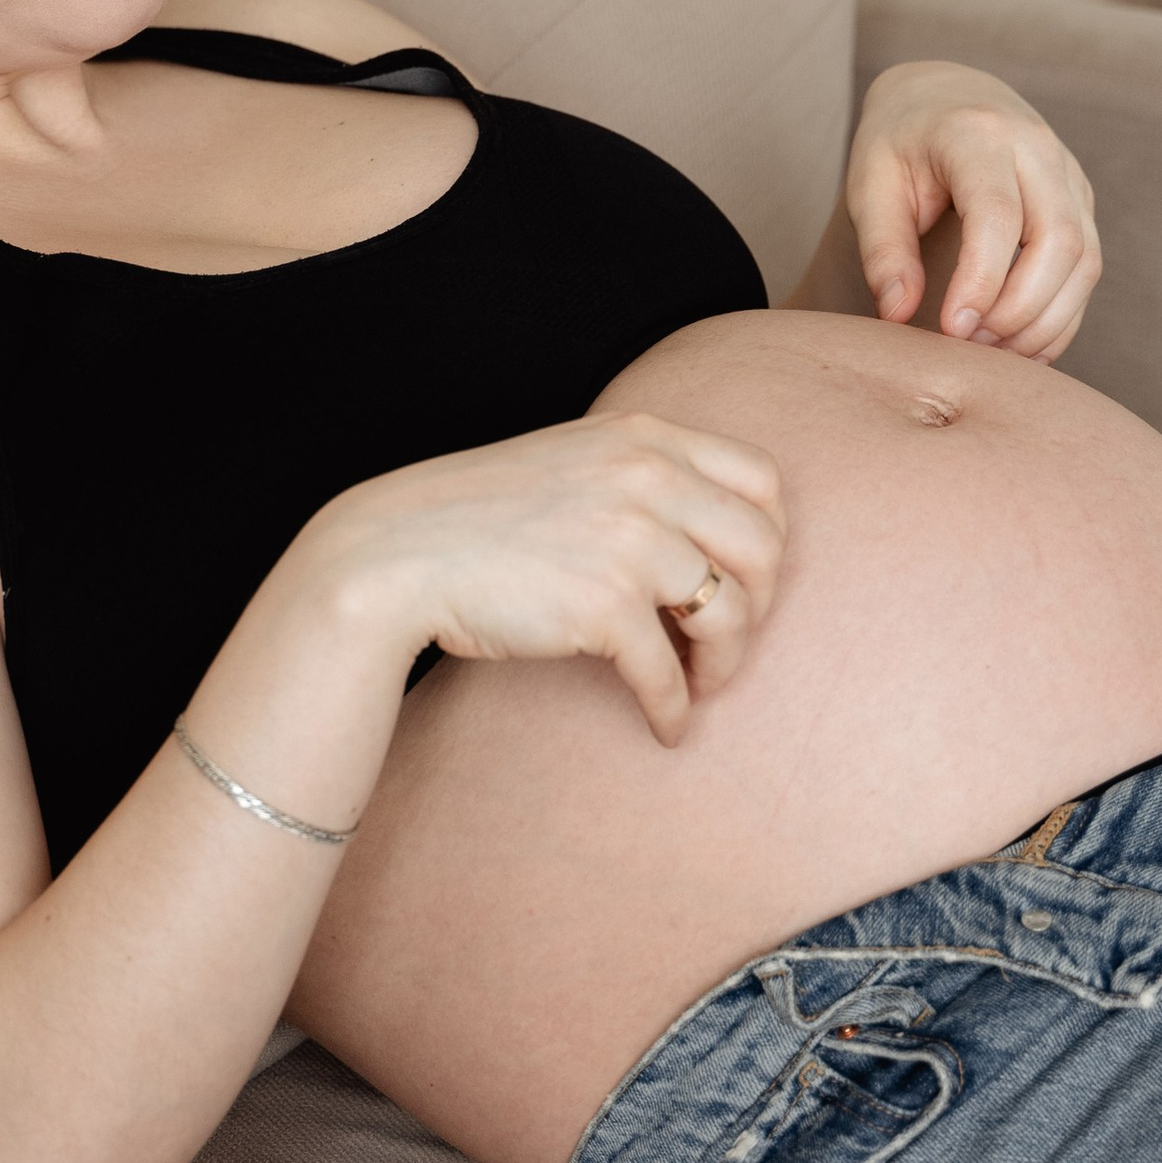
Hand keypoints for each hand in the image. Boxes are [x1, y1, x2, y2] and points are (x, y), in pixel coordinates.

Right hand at [305, 412, 785, 747]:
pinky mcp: (606, 605)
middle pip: (763, 549)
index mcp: (644, 436)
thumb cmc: (476, 520)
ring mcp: (631, 539)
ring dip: (724, 664)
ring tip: (698, 687)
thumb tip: (703, 541)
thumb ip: (638, 479)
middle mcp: (648, 477)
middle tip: (725, 643)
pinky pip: (671, 672)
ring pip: (731, 613)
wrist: (394, 555)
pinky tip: (664, 726)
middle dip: (758, 608)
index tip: (744, 580)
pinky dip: (674, 709)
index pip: (761, 481)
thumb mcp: (572, 464)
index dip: (767, 540)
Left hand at [846, 60, 1099, 361]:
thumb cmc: (899, 143)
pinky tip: (1021, 345)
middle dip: (1020, 310)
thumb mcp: (870, 185)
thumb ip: (883, 251)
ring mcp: (1067, 173)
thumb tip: (897, 315)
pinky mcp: (1080, 201)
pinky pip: (1087, 267)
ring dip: (1045, 320)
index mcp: (977, 133)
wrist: (942, 95)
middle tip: (969, 345)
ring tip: (992, 353)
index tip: (951, 330)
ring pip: (1084, 260)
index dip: (981, 281)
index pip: (997, 214)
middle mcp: (1036, 148)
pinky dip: (1061, 315)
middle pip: (1058, 240)